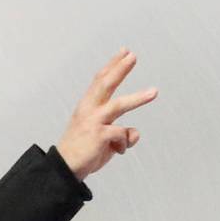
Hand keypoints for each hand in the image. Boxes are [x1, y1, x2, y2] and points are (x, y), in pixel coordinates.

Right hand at [53, 49, 154, 177]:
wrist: (65, 168)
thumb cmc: (83, 151)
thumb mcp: (103, 138)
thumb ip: (120, 132)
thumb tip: (134, 133)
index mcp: (87, 106)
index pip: (100, 80)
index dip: (112, 65)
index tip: (124, 52)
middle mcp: (88, 110)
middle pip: (105, 83)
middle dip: (119, 69)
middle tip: (132, 55)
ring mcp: (93, 121)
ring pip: (119, 105)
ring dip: (138, 98)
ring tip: (154, 92)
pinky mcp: (99, 135)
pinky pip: (123, 135)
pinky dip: (124, 144)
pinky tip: (118, 151)